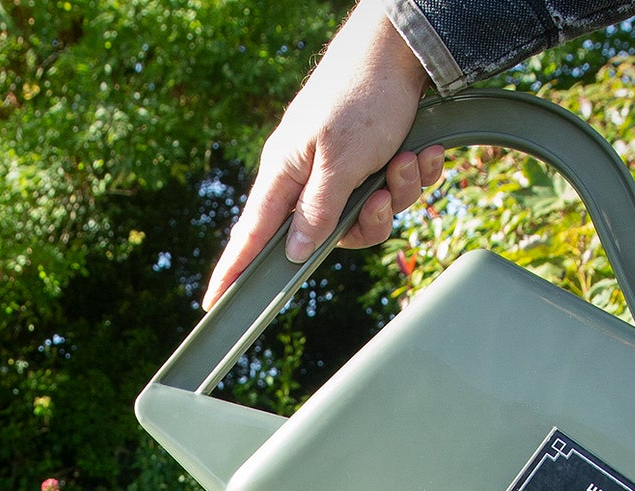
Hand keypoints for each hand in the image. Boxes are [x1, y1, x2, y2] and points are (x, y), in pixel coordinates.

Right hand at [201, 0, 444, 310]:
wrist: (401, 45)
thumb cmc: (361, 94)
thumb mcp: (339, 160)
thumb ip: (316, 211)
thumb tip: (293, 253)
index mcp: (285, 173)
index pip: (251, 234)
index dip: (233, 270)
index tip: (214, 302)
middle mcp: (310, 176)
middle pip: (331, 235)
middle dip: (368, 221)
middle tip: (381, 195)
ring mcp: (342, 169)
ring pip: (369, 215)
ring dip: (397, 192)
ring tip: (405, 159)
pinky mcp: (371, 159)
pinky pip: (392, 191)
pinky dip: (411, 174)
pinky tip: (420, 151)